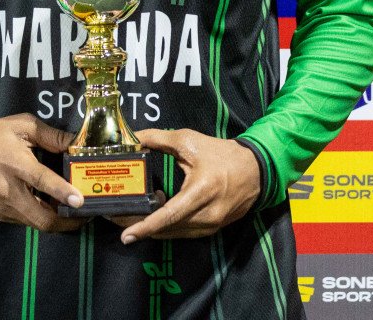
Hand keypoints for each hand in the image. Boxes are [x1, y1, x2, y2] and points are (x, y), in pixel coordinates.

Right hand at [0, 113, 87, 231]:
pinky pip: (25, 221)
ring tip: (72, 213)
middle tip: (85, 216)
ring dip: (56, 222)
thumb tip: (74, 143)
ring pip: (36, 224)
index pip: (42, 182)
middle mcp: (10, 191)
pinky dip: (40, 218)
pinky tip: (50, 208)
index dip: (63, 193)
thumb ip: (50, 135)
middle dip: (68, 223)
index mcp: (16, 165)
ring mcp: (4, 207)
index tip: (80, 202)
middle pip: (43, 219)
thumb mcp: (20, 125)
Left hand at [117, 128, 259, 242]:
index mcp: (201, 192)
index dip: (145, 227)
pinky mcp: (212, 229)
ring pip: (174, 233)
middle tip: (116, 218)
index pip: (169, 215)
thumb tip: (131, 138)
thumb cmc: (221, 154)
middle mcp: (207, 215)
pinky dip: (167, 226)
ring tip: (132, 215)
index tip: (126, 235)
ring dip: (153, 227)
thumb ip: (157, 139)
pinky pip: (183, 232)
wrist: (256, 170)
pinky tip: (156, 212)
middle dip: (140, 226)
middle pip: (167, 228)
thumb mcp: (188, 141)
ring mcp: (211, 226)